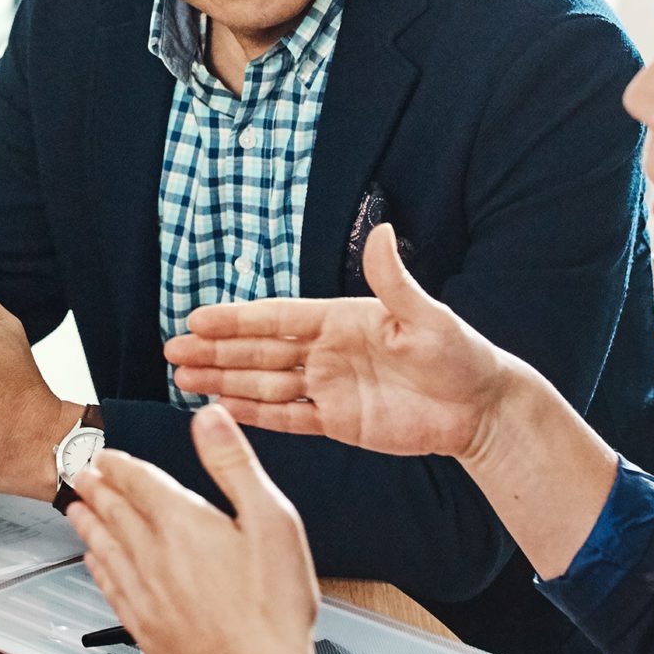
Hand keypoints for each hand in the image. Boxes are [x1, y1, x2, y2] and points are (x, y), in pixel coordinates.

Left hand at [68, 408, 321, 653]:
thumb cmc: (274, 607)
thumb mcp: (272, 519)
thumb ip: (234, 464)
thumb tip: (210, 418)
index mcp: (182, 525)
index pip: (137, 483)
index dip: (119, 465)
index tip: (105, 455)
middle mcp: (154, 557)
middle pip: (114, 513)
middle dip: (96, 489)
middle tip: (80, 474)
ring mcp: (146, 596)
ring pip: (105, 549)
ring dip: (88, 524)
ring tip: (75, 509)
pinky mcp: (147, 629)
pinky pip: (111, 589)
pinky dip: (98, 568)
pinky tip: (96, 564)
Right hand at [164, 222, 519, 463]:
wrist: (481, 408)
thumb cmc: (460, 354)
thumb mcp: (427, 316)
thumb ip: (394, 280)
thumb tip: (383, 232)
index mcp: (341, 320)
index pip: (277, 318)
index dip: (237, 320)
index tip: (197, 319)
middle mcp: (327, 351)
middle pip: (260, 351)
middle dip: (216, 351)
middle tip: (172, 351)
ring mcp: (330, 386)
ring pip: (265, 383)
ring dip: (225, 380)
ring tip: (184, 379)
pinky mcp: (339, 421)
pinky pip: (289, 417)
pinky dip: (256, 413)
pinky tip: (225, 408)